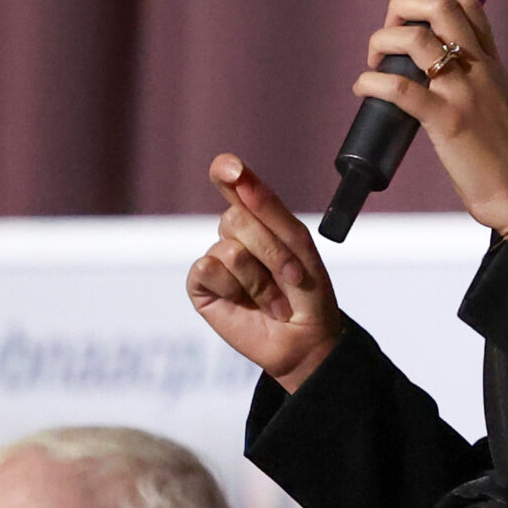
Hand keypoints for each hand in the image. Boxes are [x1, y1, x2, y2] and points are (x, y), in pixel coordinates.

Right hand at [188, 155, 343, 391]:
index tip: (232, 169)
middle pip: (238, 218)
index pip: (235, 183)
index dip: (229, 172)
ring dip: (261, 279)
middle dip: (272, 251)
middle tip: (292, 277)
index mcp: (258, 218)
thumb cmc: (307, 292)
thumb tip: (238, 175)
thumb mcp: (298, 245)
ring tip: (274, 299)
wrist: (307, 338)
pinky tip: (247, 304)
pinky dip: (237, 289)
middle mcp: (233, 234)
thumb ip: (268, 208)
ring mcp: (215, 258)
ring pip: (229, 248)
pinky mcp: (200, 284)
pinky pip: (209, 269)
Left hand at [357, 0, 507, 232]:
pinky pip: (401, 88)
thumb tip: (434, 66)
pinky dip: (373, 82)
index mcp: (491, 63)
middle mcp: (480, 69)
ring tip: (374, 63)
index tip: (407, 0)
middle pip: (441, 6)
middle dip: (402, 5)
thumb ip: (474, 78)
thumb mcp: (498, 101)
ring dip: (382, 41)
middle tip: (388, 30)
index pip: (468, 2)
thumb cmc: (507, 156)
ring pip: (417, 40)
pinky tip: (365, 89)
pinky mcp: (448, 122)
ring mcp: (464, 93)